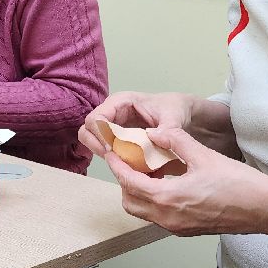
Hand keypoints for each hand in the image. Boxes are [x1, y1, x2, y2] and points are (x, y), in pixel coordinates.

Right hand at [80, 91, 197, 155]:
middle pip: (87, 130)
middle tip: (112, 159)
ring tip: (121, 163)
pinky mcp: (116, 137)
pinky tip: (128, 165)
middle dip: (96, 146)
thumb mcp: (174, 116)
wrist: (180, 113)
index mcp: (120, 102)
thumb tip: (156, 137)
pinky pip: (104, 148)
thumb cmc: (174, 109)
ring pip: (92, 141)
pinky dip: (112, 158)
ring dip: (102, 154)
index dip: (99, 135)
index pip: (96, 118)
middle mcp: (111, 112)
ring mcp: (111, 125)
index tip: (112, 150)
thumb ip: (167, 127)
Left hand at [106, 127, 267, 236]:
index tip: (111, 152)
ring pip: (143, 212)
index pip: (129, 183)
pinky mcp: (186, 230)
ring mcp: (176, 227)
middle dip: (124, 181)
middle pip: (129, 201)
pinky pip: (159, 217)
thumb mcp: (205, 155)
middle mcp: (167, 218)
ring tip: (147, 171)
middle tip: (128, 161)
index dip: (117, 166)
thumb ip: (176, 141)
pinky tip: (166, 184)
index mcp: (168, 198)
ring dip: (138, 193)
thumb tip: (155, 133)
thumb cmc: (240, 184)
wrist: (265, 210)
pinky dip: (153, 201)